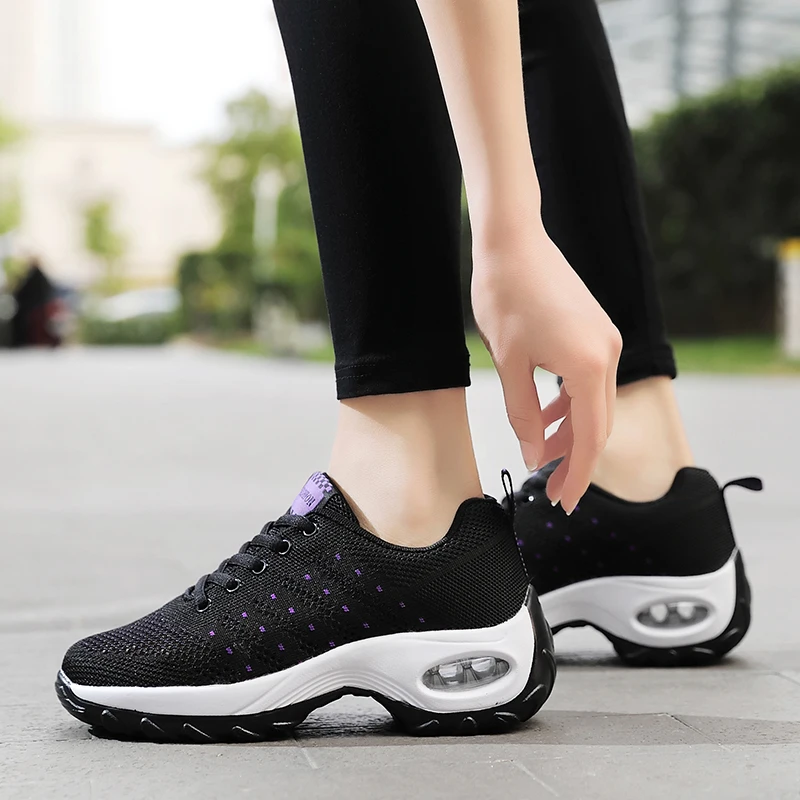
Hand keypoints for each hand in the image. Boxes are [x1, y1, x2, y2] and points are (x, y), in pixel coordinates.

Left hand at [472, 225, 621, 513]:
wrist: (513, 240)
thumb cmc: (505, 296)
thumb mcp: (508, 363)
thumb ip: (524, 415)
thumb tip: (536, 457)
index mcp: (590, 365)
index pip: (591, 437)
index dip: (579, 475)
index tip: (565, 503)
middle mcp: (609, 354)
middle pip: (599, 423)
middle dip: (576, 459)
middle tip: (554, 490)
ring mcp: (606, 340)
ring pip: (593, 403)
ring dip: (570, 431)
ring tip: (542, 453)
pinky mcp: (596, 331)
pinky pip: (588, 380)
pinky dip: (569, 403)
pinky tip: (544, 414)